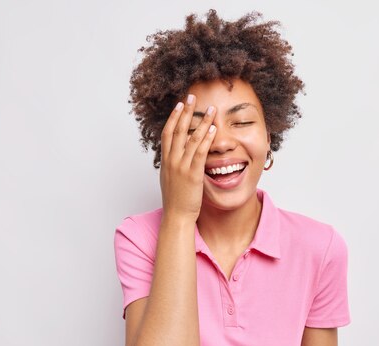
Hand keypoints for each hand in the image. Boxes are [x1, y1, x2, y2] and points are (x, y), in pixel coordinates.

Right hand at [159, 94, 216, 221]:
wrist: (176, 216)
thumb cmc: (175, 200)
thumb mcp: (170, 178)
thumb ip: (173, 165)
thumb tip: (177, 155)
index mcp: (166, 160)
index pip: (168, 132)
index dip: (174, 117)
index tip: (180, 104)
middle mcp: (171, 160)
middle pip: (178, 130)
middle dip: (186, 112)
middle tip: (192, 96)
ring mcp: (181, 166)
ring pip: (191, 138)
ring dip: (202, 121)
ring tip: (210, 109)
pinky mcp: (192, 174)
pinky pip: (200, 153)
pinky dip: (206, 139)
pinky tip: (213, 129)